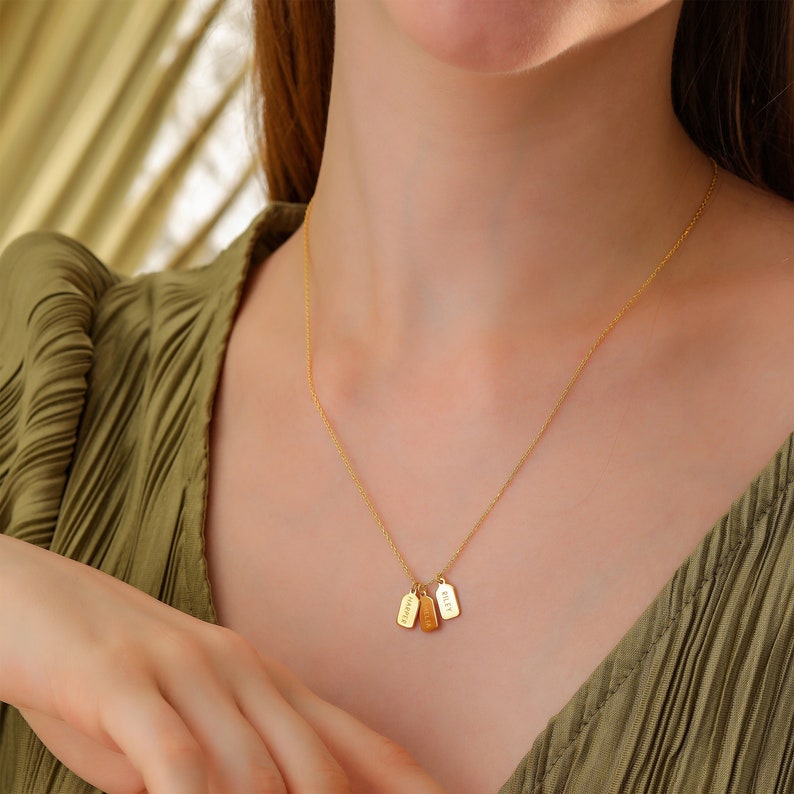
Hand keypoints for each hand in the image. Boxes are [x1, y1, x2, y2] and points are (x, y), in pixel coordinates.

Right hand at [0, 534, 444, 792]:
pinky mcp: (125, 683)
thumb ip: (229, 773)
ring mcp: (188, 674)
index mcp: (266, 680)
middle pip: (320, 764)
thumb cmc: (115, 683)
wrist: (38, 605)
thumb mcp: (184, 733)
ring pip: (256, 770)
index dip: (411, 782)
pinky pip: (179, 760)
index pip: (356, 740)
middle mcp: (242, 671)